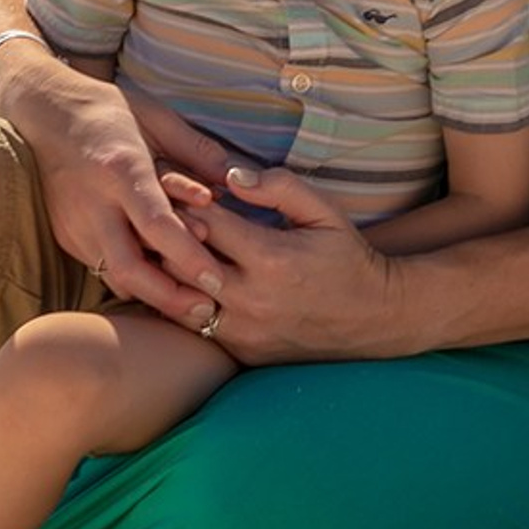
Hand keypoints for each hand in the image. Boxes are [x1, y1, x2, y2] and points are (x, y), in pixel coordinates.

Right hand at [0, 67, 233, 323]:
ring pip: (114, 275)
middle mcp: (92, 202)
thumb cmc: (104, 109)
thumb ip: (195, 149)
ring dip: (152, 295)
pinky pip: (102, 267)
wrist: (38, 110)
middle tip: (206, 311)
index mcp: (120, 168)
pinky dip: (132, 280)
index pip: (156, 224)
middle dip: (169, 298)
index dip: (187, 255)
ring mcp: (74, 223)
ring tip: (191, 307)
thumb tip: (232, 178)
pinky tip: (159, 287)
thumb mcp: (154, 115)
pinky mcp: (64, 235)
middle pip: (129, 268)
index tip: (216, 279)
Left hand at [165, 162, 410, 363]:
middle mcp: (251, 299)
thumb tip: (231, 177)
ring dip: (167, 270)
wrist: (374, 318)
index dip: (181, 197)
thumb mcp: (324, 211)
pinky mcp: (242, 352)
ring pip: (179, 299)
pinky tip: (181, 279)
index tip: (170, 181)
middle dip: (163, 232)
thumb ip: (279, 187)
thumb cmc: (346, 257)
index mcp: (271, 258)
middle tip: (154, 210)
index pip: (204, 221)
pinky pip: (195, 326)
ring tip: (161, 244)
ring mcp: (244, 331)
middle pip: (179, 262)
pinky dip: (184, 300)